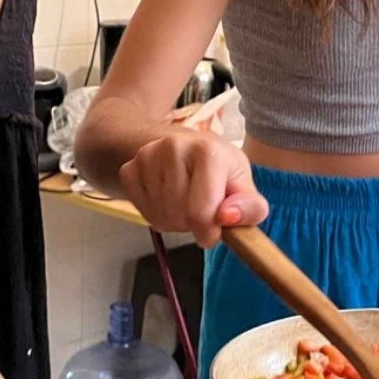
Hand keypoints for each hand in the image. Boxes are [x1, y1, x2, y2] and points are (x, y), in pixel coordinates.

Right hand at [118, 130, 268, 247]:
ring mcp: (147, 156)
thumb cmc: (220, 172)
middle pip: (179, 217)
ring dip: (174, 221)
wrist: (187, 148)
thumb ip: (250, 207)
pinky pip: (142, 212)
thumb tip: (227, 216)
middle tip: (199, 208)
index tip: (214, 230)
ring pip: (160, 217)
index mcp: (208, 150)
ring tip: (184, 202)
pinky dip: (155, 215)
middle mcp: (174, 146)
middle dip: (191, 225)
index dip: (209, 233)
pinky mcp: (129, 168)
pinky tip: (166, 198)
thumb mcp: (244, 187)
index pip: (201, 212)